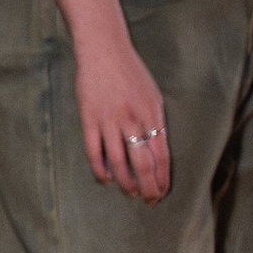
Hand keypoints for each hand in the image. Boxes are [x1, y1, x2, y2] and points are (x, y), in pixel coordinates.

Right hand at [75, 33, 171, 203]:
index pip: (161, 155)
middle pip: (143, 163)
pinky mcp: (89, 120)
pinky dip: (100, 169)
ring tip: (129, 193)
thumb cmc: (130, 72)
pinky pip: (94, 152)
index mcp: (153, 115)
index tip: (163, 192)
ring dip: (125, 182)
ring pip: (119, 162)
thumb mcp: (152, 96)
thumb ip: (154, 123)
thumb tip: (155, 151)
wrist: (104, 52)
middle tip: (149, 201)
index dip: (163, 177)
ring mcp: (110, 121)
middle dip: (148, 186)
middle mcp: (134, 121)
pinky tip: (105, 179)